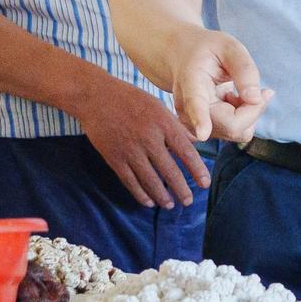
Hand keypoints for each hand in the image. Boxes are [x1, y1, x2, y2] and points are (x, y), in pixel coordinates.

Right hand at [73, 76, 209, 208]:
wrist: (96, 96)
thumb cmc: (130, 99)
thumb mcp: (158, 106)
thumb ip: (176, 126)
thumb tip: (195, 141)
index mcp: (163, 123)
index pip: (185, 151)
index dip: (197, 170)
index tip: (204, 183)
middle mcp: (148, 138)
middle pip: (169, 171)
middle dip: (181, 189)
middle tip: (188, 201)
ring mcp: (130, 150)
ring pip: (150, 180)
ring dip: (162, 196)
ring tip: (170, 205)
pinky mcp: (114, 158)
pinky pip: (130, 181)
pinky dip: (140, 194)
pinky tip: (148, 202)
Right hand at [164, 30, 273, 142]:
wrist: (184, 58)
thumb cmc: (207, 51)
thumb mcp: (229, 47)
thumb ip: (244, 69)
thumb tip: (255, 99)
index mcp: (191, 84)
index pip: (195, 104)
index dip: (200, 119)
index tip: (202, 133)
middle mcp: (188, 110)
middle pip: (231, 125)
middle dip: (253, 110)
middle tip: (262, 89)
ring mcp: (195, 125)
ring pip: (236, 131)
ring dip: (248, 112)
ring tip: (239, 91)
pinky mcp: (206, 132)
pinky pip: (236, 131)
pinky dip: (244, 116)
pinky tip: (233, 99)